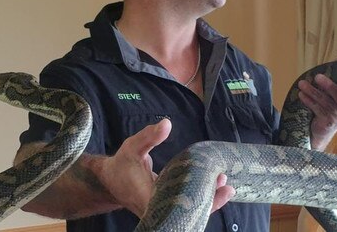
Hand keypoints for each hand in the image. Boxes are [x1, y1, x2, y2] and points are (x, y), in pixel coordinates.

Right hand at [100, 119, 234, 216]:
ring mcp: (162, 212)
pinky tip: (214, 189)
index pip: (178, 205)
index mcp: (148, 198)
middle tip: (226, 186)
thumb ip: (149, 137)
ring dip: (208, 202)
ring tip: (226, 187)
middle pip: (188, 213)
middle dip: (210, 202)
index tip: (214, 187)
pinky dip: (200, 200)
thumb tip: (167, 124)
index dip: (198, 200)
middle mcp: (157, 210)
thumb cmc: (121, 165)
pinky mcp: (166, 210)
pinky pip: (186, 209)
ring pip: (189, 213)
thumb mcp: (132, 147)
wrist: (109, 182)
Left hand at [297, 69, 336, 150]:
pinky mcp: (328, 123)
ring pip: (324, 101)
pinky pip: (317, 109)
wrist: (322, 131)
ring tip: (301, 83)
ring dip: (312, 91)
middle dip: (328, 85)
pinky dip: (308, 101)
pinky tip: (301, 94)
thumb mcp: (334, 93)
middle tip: (317, 76)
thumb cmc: (329, 107)